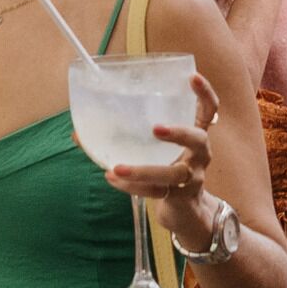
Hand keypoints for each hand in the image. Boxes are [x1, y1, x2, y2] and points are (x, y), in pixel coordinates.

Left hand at [102, 69, 227, 245]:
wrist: (184, 210)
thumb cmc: (165, 166)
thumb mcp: (156, 147)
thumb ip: (127, 134)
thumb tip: (77, 131)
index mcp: (196, 133)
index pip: (209, 110)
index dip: (204, 93)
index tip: (192, 77)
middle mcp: (200, 154)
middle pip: (198, 140)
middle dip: (179, 132)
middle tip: (155, 128)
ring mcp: (191, 178)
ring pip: (172, 174)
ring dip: (144, 170)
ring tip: (118, 167)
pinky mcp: (178, 197)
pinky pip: (154, 192)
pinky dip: (131, 186)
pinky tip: (111, 178)